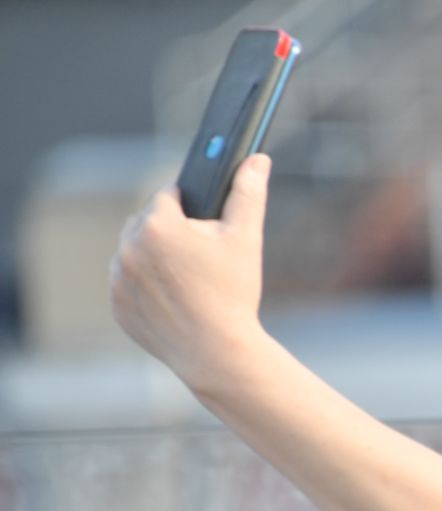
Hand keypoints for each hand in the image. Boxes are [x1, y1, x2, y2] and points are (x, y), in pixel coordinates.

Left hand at [109, 153, 271, 390]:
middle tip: (202, 254)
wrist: (215, 351)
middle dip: (172, 231)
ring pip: (135, 252)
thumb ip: (248, 193)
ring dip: (155, 256)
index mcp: (157, 223)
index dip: (191, 207)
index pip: (169, 195)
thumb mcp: (245, 238)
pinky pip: (128, 283)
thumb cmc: (233, 293)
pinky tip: (173, 296)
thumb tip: (256, 158)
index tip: (205, 221)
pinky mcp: (117, 304)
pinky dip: (146, 285)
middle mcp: (128, 247)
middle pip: (148, 222)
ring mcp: (118, 278)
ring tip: (188, 277)